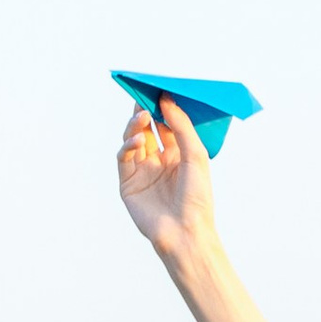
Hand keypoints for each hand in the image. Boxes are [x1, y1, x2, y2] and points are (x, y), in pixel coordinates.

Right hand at [118, 95, 216, 256]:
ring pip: (132, 141)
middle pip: (146, 130)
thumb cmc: (197, 196)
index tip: (157, 90)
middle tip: (142, 97)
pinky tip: (137, 141)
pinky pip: (123, 158)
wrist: (185, 230)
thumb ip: (180, 126)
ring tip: (141, 117)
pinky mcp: (128, 184)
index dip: (161, 109)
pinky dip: (128, 146)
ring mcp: (142, 172)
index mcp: (178, 155)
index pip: (166, 126)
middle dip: (143, 113)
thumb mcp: (195, 154)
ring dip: (134, 127)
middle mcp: (159, 162)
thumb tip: (166, 100)